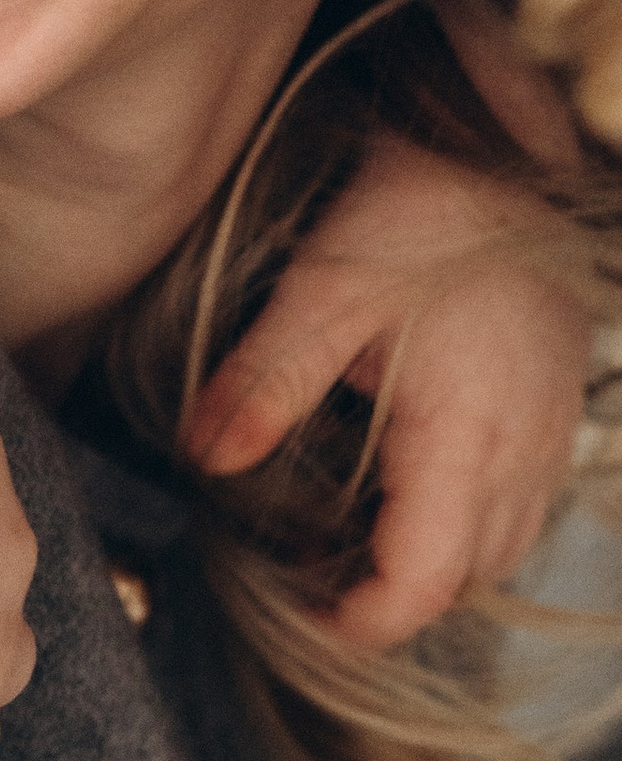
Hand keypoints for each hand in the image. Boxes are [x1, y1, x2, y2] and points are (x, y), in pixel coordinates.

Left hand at [184, 132, 589, 647]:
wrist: (508, 140)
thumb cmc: (422, 206)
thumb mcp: (323, 293)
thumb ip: (263, 383)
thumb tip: (204, 458)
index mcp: (464, 438)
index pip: (423, 582)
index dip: (360, 620)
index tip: (298, 610)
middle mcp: (521, 449)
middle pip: (465, 577)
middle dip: (388, 594)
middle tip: (303, 570)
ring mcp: (549, 427)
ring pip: (501, 542)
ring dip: (431, 557)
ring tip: (348, 530)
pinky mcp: (556, 398)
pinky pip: (522, 495)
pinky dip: (467, 512)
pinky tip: (409, 475)